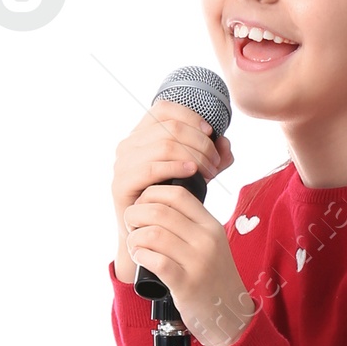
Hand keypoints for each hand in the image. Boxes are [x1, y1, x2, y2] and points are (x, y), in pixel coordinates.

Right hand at [111, 99, 232, 285]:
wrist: (151, 237)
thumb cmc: (173, 202)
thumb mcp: (199, 174)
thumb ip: (215, 156)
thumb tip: (225, 142)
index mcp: (142, 135)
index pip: (164, 108)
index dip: (190, 116)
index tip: (210, 133)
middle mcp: (128, 144)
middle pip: (170, 127)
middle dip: (199, 142)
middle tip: (215, 162)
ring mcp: (122, 163)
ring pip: (164, 144)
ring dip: (193, 155)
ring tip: (209, 171)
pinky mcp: (121, 184)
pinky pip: (151, 167)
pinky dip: (175, 166)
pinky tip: (192, 172)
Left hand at [120, 183, 257, 345]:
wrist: (230, 314)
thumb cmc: (212, 277)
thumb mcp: (211, 244)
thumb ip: (191, 224)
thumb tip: (155, 203)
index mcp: (211, 226)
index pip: (177, 194)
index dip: (151, 194)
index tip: (141, 205)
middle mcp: (207, 241)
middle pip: (160, 212)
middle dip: (135, 215)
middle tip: (130, 225)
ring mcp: (198, 263)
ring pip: (153, 235)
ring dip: (135, 238)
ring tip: (135, 245)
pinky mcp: (187, 285)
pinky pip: (155, 261)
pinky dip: (140, 256)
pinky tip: (140, 258)